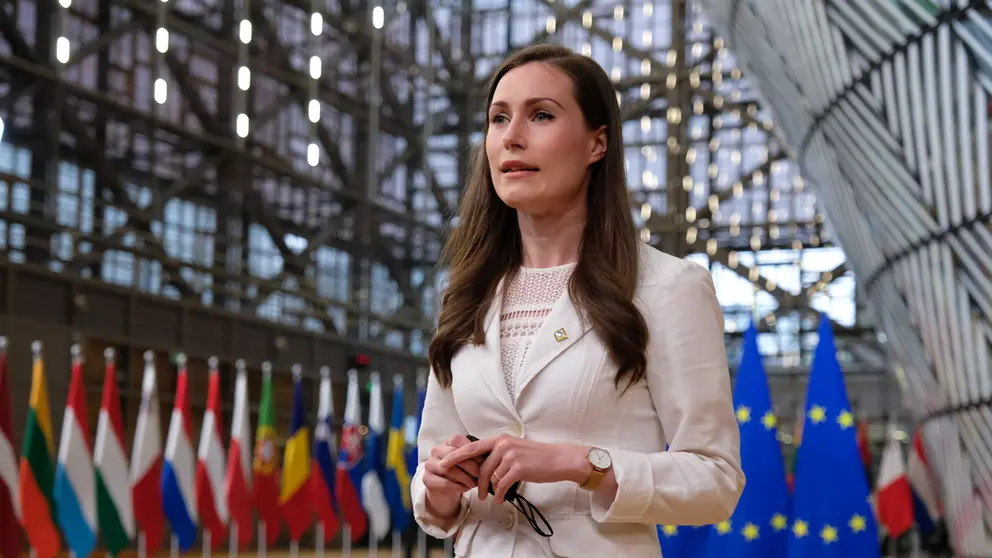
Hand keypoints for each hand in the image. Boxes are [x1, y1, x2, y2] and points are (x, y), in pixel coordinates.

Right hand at [423, 435, 484, 515]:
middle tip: (481, 476)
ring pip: (448, 469)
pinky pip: (444, 483)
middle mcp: (436, 450)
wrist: (446, 488)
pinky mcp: (426, 479)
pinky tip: (466, 488)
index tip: (484, 462)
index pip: (458, 441)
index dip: (472, 451)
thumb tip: (490, 456)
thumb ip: (476, 456)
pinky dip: (457, 486)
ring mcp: (429, 464)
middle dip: (470, 466)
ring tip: (475, 484)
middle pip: (453, 454)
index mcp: (447, 442)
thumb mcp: (469, 461)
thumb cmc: (461, 471)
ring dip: (465, 477)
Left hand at [439, 435, 590, 503]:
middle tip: (477, 493)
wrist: (557, 459)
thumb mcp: (514, 449)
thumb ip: (497, 454)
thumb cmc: (536, 457)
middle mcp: (503, 444)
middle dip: (477, 483)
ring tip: (493, 497)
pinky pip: (501, 485)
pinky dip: (499, 494)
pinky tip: (500, 499)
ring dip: (491, 490)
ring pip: (492, 477)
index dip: (455, 456)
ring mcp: (511, 455)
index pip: (472, 448)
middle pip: (481, 467)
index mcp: (499, 439)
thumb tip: (481, 467)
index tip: (443, 464)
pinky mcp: (518, 467)